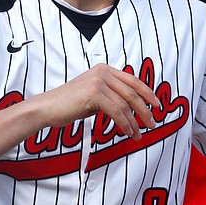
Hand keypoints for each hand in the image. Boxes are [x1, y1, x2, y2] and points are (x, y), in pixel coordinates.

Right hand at [32, 64, 158, 139]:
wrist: (48, 108)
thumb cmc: (69, 105)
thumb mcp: (94, 96)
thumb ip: (111, 96)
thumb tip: (131, 108)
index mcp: (104, 69)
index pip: (133, 80)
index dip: (148, 93)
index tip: (157, 106)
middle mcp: (103, 72)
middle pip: (133, 92)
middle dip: (145, 110)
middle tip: (152, 124)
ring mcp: (98, 82)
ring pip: (126, 104)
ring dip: (135, 122)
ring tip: (138, 134)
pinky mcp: (94, 94)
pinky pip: (117, 111)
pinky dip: (125, 124)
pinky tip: (127, 132)